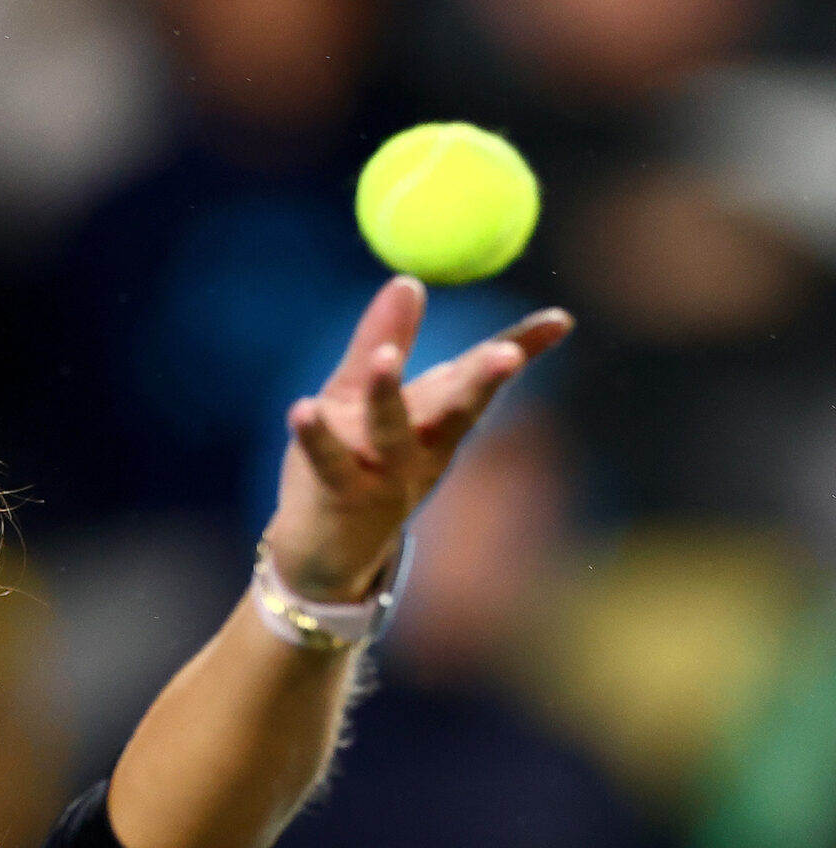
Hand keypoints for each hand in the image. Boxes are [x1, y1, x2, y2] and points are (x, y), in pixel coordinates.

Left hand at [264, 276, 572, 600]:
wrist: (321, 552)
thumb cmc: (350, 464)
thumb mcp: (361, 396)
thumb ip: (384, 341)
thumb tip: (409, 280)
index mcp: (434, 422)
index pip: (477, 376)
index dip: (519, 348)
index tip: (559, 321)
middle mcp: (420, 451)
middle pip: (456, 410)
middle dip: (482, 382)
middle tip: (506, 353)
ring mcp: (383, 476)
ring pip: (393, 433)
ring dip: (389, 396)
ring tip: (385, 360)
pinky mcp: (340, 495)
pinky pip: (330, 462)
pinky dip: (316, 435)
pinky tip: (303, 407)